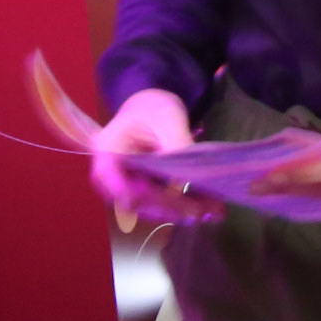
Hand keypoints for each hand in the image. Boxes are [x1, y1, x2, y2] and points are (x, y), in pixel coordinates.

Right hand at [85, 86, 216, 223]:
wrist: (148, 110)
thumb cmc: (153, 109)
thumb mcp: (168, 119)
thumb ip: (178, 145)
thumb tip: (194, 175)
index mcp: (108, 152)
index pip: (124, 186)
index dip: (152, 198)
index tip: (181, 199)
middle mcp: (109, 175)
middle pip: (138, 203)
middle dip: (173, 208)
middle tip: (207, 210)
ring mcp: (122, 186)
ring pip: (149, 209)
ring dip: (179, 212)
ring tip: (212, 210)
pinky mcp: (138, 192)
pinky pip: (156, 206)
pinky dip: (180, 208)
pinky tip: (205, 207)